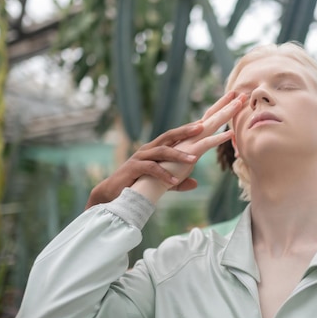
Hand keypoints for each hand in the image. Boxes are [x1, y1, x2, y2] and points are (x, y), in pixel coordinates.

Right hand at [85, 122, 204, 208]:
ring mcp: (140, 157)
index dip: (187, 129)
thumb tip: (195, 183)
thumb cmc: (138, 185)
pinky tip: (174, 181)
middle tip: (201, 129)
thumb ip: (177, 183)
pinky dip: (164, 174)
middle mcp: (148, 149)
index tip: (203, 124)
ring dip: (178, 155)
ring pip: (161, 151)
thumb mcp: (161, 184)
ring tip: (194, 160)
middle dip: (185, 132)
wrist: (113, 193)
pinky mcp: (134, 168)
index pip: (173, 136)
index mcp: (154, 149)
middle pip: (168, 136)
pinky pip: (151, 168)